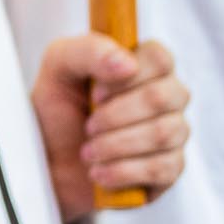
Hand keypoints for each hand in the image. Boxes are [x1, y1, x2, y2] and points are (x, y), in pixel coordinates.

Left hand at [30, 35, 190, 223]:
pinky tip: (99, 172)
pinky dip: (122, 171)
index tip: (96, 93)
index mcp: (142, 65)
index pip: (159, 57)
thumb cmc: (58, 109)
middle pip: (164, 97)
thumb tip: (126, 63)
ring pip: (164, 134)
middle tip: (88, 126)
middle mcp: (165, 95)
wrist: (49, 161)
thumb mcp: (58, 68)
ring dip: (115, 145)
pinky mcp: (171, 168)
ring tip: (87, 152)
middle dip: (115, 116)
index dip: (128, 76)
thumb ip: (88, 51)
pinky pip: (163, 168)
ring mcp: (173, 131)